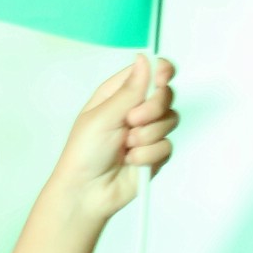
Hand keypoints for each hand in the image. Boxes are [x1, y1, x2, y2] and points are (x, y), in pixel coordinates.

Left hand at [48, 54, 177, 224]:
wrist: (85, 193)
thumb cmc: (83, 154)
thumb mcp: (103, 116)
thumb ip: (129, 90)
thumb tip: (145, 59)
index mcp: (119, 94)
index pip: (151, 71)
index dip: (162, 71)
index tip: (162, 78)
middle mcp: (135, 109)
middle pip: (165, 94)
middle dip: (152, 109)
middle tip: (131, 122)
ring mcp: (147, 132)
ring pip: (170, 121)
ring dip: (146, 136)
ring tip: (125, 147)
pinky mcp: (155, 154)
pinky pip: (167, 146)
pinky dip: (148, 155)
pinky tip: (130, 161)